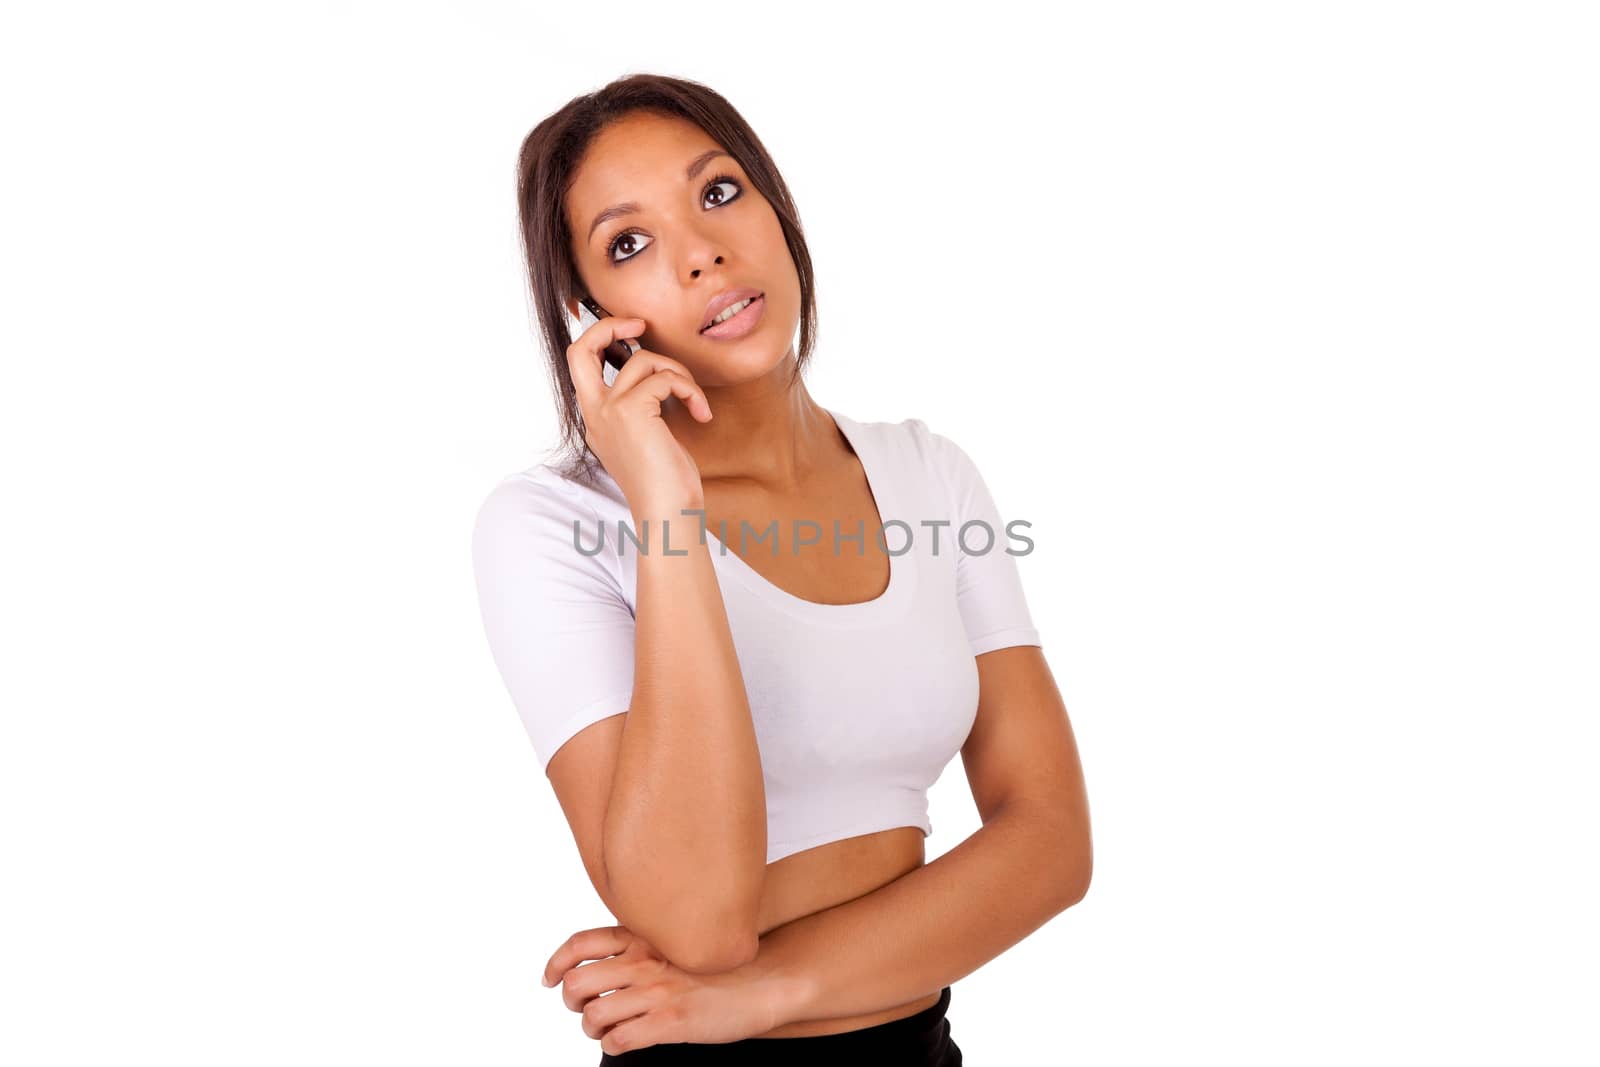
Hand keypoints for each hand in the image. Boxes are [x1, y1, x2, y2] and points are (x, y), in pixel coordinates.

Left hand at [540, 924, 783, 1055]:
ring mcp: (657, 992)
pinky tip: (628, 1041)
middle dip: (572, 1002)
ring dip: (593, 1028)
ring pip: (593, 1015)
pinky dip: (614, 1045)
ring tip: (609, 1029)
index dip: (556, 964)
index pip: (580, 944)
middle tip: (586, 1010)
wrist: (761, 983)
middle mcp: (645, 962)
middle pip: (577, 982)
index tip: (550, 980)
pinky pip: (619, 1040)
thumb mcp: (674, 943)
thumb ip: (640, 946)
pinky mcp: (669, 1022)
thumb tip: (603, 963)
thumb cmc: (716, 968)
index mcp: (643, 939)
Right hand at [566, 314, 713, 517]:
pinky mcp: (632, 411)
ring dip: (678, 373)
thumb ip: (641, 405)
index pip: (579, 363)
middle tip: (642, 325)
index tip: (633, 331)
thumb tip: (658, 374)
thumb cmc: (666, 480)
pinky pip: (666, 378)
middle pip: (581, 349)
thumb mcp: (647, 436)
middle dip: (610, 325)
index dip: (601, 336)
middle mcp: (595, 413)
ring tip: (694, 401)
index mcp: (596, 418)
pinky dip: (691, 391)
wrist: (669, 511)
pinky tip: (701, 414)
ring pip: (643, 360)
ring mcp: (609, 411)